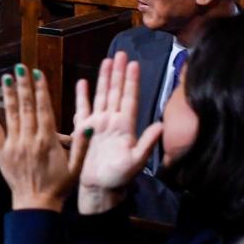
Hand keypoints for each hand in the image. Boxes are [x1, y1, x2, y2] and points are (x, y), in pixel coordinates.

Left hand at [0, 64, 90, 212]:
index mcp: (47, 140)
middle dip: (23, 85)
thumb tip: (87, 125)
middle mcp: (29, 139)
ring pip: (10, 114)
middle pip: (26, 107)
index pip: (44, 109)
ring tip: (5, 77)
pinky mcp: (1, 152)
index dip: (40, 90)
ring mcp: (14, 145)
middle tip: (19, 67)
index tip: (37, 74)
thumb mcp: (76, 167)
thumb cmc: (59, 186)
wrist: (36, 204)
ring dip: (8, 95)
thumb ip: (81, 146)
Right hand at [75, 52, 161, 212]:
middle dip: (118, 72)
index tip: (134, 63)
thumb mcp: (136, 161)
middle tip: (121, 53)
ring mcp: (98, 124)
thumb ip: (147, 142)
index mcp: (125, 126)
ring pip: (102, 95)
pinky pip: (82, 108)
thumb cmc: (119, 178)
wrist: (99, 189)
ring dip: (104, 78)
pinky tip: (83, 82)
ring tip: (106, 61)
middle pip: (116, 91)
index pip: (129, 98)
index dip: (131, 81)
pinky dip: (82, 95)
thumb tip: (161, 126)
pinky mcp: (84, 130)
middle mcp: (112, 121)